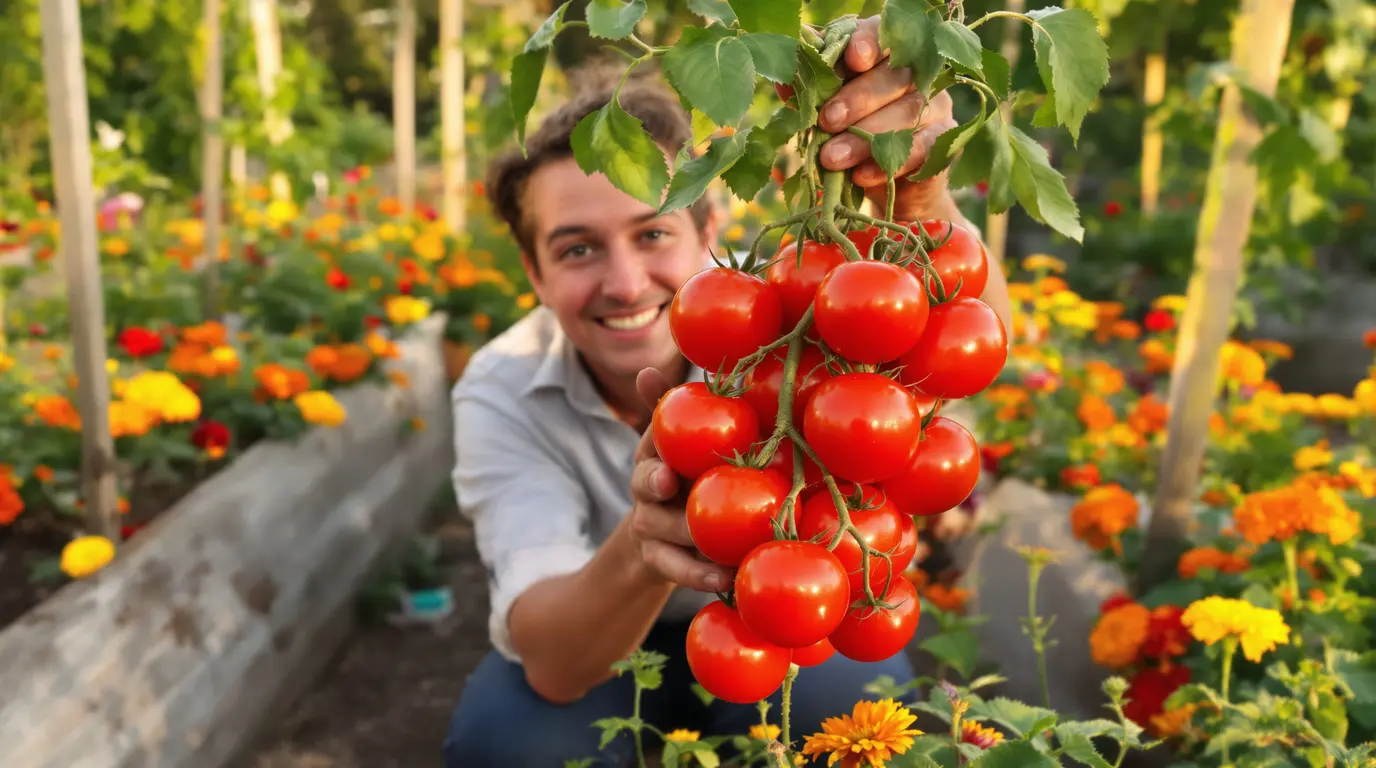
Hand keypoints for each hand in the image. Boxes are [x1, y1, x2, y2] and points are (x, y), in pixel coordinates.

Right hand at [626, 367, 733, 593]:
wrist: (663, 535)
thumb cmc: (689, 473)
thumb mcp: (684, 441)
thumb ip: (677, 407)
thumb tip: (647, 369)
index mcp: (655, 454)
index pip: (649, 446)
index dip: (654, 453)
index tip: (667, 469)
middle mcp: (646, 488)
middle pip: (645, 486)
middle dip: (655, 487)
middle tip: (670, 487)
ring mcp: (650, 525)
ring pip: (662, 530)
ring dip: (689, 540)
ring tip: (717, 551)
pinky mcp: (660, 560)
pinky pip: (676, 569)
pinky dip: (699, 575)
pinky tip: (725, 580)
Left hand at [816, 16, 959, 220]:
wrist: (884, 183)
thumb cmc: (851, 135)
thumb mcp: (827, 112)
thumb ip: (811, 94)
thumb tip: (786, 84)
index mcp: (886, 55)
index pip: (882, 35)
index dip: (869, 43)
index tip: (852, 60)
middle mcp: (917, 74)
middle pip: (895, 76)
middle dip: (858, 99)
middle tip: (827, 121)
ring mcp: (935, 106)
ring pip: (907, 114)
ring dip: (866, 137)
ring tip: (831, 158)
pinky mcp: (943, 142)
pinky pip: (921, 149)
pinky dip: (888, 163)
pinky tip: (861, 175)